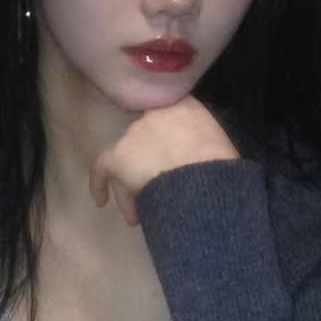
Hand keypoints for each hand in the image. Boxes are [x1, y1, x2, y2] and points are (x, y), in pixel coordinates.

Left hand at [88, 95, 239, 226]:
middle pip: (146, 140)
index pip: (169, 117)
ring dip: (132, 186)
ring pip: (127, 159)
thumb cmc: (221, 166)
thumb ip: (201, 140)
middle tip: (159, 191)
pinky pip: (102, 169)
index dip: (167, 139)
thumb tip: (195, 157)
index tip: (170, 155)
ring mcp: (135, 134)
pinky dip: (100, 184)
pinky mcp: (119, 156)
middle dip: (149, 167)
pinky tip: (100, 200)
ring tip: (140, 214)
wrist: (205, 178)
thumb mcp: (218, 142)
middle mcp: (154, 114)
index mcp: (184, 106)